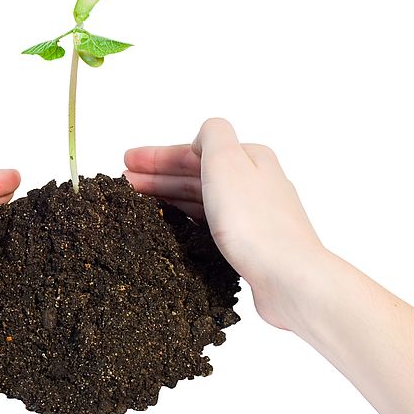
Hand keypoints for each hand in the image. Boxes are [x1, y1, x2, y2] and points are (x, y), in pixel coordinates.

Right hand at [124, 118, 326, 330]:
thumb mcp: (227, 160)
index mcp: (251, 158)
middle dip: (158, 175)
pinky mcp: (251, 245)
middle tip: (125, 182)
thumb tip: (201, 138)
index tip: (127, 161)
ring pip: (202, 199)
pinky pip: (211, 224)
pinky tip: (172, 227)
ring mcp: (254, 216)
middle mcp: (255, 184)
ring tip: (139, 203)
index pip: (195, 151)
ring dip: (169, 196)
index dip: (158, 156)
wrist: (288, 277)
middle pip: (197, 174)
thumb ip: (212, 135)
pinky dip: (187, 219)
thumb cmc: (254, 221)